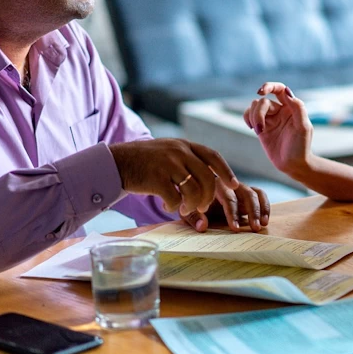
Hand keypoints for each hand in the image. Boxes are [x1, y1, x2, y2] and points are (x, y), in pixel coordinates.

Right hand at [109, 138, 238, 214]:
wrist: (118, 162)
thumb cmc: (146, 162)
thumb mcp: (169, 152)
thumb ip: (188, 160)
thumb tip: (213, 180)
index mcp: (184, 145)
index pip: (213, 156)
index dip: (226, 171)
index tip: (235, 185)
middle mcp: (179, 152)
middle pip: (207, 177)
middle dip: (209, 196)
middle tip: (204, 206)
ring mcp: (168, 164)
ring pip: (193, 190)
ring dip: (192, 204)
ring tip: (184, 208)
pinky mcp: (156, 178)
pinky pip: (174, 198)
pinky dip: (173, 206)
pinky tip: (167, 205)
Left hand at [180, 182, 271, 232]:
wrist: (194, 193)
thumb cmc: (191, 204)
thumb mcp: (187, 211)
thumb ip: (193, 218)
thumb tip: (203, 227)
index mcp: (214, 186)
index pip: (228, 198)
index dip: (232, 213)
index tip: (235, 228)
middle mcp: (229, 184)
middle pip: (245, 194)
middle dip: (251, 211)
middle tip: (254, 228)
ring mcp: (239, 187)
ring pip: (254, 193)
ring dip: (260, 210)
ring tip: (261, 226)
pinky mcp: (247, 191)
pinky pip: (260, 194)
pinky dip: (265, 206)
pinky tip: (266, 220)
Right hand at [243, 82, 313, 174]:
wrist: (293, 164)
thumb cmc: (302, 146)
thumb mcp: (303, 127)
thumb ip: (298, 107)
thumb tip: (287, 91)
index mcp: (292, 107)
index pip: (279, 89)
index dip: (269, 86)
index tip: (260, 92)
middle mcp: (280, 110)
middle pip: (263, 101)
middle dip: (258, 113)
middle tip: (260, 130)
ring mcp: (270, 118)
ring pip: (254, 107)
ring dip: (252, 117)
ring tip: (258, 131)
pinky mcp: (261, 127)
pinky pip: (249, 115)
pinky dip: (247, 118)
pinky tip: (253, 128)